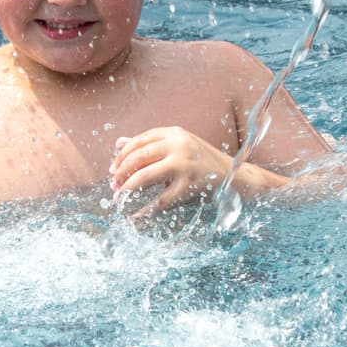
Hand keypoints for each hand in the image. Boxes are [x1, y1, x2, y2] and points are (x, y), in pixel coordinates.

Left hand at [109, 127, 234, 215]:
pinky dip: (146, 209)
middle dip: (121, 173)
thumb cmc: (200, 160)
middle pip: (138, 157)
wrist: (232, 175)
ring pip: (144, 177)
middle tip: (114, 185)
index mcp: (174, 133)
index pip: (138, 141)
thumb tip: (118, 143)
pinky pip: (160, 200)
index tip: (113, 169)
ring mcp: (184, 165)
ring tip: (119, 198)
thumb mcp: (177, 146)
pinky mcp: (189, 185)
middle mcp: (178, 145)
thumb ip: (149, 144)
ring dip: (127, 189)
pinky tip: (137, 214)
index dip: (121, 156)